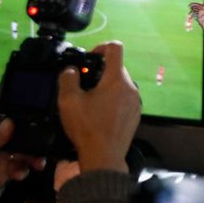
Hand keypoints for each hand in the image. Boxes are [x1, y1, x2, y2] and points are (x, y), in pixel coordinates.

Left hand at [0, 114, 44, 202]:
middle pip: (15, 137)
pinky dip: (22, 171)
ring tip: (38, 164)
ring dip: (30, 158)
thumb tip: (12, 122)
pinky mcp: (1, 176)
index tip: (35, 117)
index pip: (0, 118)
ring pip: (20, 154)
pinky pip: (17, 170)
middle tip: (42, 147)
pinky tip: (19, 176)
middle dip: (29, 142)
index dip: (15, 116)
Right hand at [57, 41, 140, 172]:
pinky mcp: (135, 115)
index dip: (101, 46)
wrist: (104, 156)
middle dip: (100, 70)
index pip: (115, 48)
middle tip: (83, 82)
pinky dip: (113, 99)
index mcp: (117, 80)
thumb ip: (68, 78)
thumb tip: (72, 70)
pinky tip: (100, 112)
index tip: (89, 57)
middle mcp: (131, 88)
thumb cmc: (86, 127)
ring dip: (106, 86)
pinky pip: (124, 98)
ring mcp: (136, 102)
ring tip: (90, 99)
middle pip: (117, 68)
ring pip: (120, 84)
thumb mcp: (68, 100)